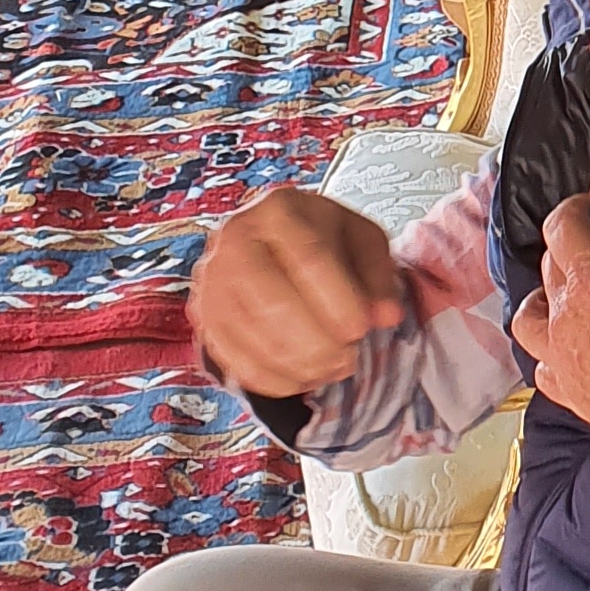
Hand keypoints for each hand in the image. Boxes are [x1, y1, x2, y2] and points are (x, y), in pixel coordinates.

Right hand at [188, 188, 401, 393]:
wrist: (273, 240)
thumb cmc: (323, 238)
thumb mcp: (363, 240)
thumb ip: (379, 276)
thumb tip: (385, 317)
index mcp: (280, 210)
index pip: (309, 258)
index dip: (338, 301)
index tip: (362, 331)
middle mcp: (235, 240)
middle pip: (273, 304)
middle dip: (318, 344)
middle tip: (349, 359)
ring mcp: (212, 281)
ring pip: (252, 337)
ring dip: (299, 366)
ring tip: (333, 369)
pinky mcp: (204, 317)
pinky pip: (234, 361)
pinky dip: (273, 380)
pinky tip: (303, 378)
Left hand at [510, 201, 589, 486]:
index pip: (565, 222)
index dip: (586, 199)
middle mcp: (564, 318)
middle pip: (550, 262)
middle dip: (577, 241)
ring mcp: (559, 358)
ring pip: (529, 311)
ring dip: (548, 293)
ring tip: (577, 292)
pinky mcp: (566, 392)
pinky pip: (541, 358)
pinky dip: (552, 343)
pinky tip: (576, 342)